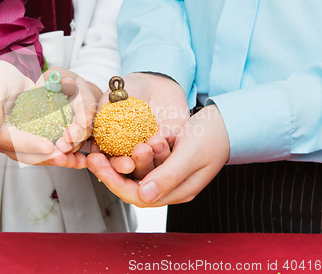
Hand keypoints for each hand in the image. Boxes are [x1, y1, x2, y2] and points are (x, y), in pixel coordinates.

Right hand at [0, 62, 93, 167]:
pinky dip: (62, 153)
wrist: (0, 79)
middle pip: (26, 155)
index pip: (11, 141)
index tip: (48, 146)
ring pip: (38, 156)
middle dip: (47, 157)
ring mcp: (18, 142)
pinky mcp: (31, 139)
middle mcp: (4, 141)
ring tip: (76, 161)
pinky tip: (78, 157)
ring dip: (57, 159)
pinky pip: (46, 149)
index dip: (30, 145)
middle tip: (66, 157)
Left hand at [36, 67, 100, 166]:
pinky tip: (68, 162)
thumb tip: (67, 82)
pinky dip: (72, 159)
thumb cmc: (56, 83)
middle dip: (77, 134)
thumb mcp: (57, 74)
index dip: (85, 112)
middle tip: (66, 139)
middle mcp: (86, 115)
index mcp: (83, 96)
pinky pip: (75, 152)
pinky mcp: (73, 141)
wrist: (56, 95)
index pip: (86, 103)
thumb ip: (60, 77)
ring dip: (72, 148)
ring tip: (61, 152)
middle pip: (85, 126)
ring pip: (80, 141)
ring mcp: (81, 129)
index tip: (83, 121)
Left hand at [88, 105, 229, 206]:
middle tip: (94, 157)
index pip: (138, 196)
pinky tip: (124, 143)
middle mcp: (170, 186)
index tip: (98, 166)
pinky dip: (134, 151)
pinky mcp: (166, 160)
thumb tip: (144, 195)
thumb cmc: (213, 138)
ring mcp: (168, 173)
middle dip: (112, 172)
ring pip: (137, 173)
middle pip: (133, 186)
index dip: (115, 183)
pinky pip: (144, 160)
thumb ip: (169, 176)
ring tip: (107, 149)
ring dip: (123, 161)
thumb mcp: (190, 155)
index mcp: (177, 191)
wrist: (228, 123)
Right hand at [90, 72, 189, 178]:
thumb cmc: (126, 91)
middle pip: (132, 170)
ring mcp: (156, 149)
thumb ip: (96, 121)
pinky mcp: (174, 141)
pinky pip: (173, 147)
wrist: (151, 78)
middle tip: (128, 164)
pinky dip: (167, 142)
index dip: (103, 166)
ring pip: (154, 164)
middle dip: (128, 167)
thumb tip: (84, 140)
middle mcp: (136, 153)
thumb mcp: (107, 103)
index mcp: (117, 149)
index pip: (109, 164)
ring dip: (150, 158)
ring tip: (148, 144)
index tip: (99, 163)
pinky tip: (163, 134)